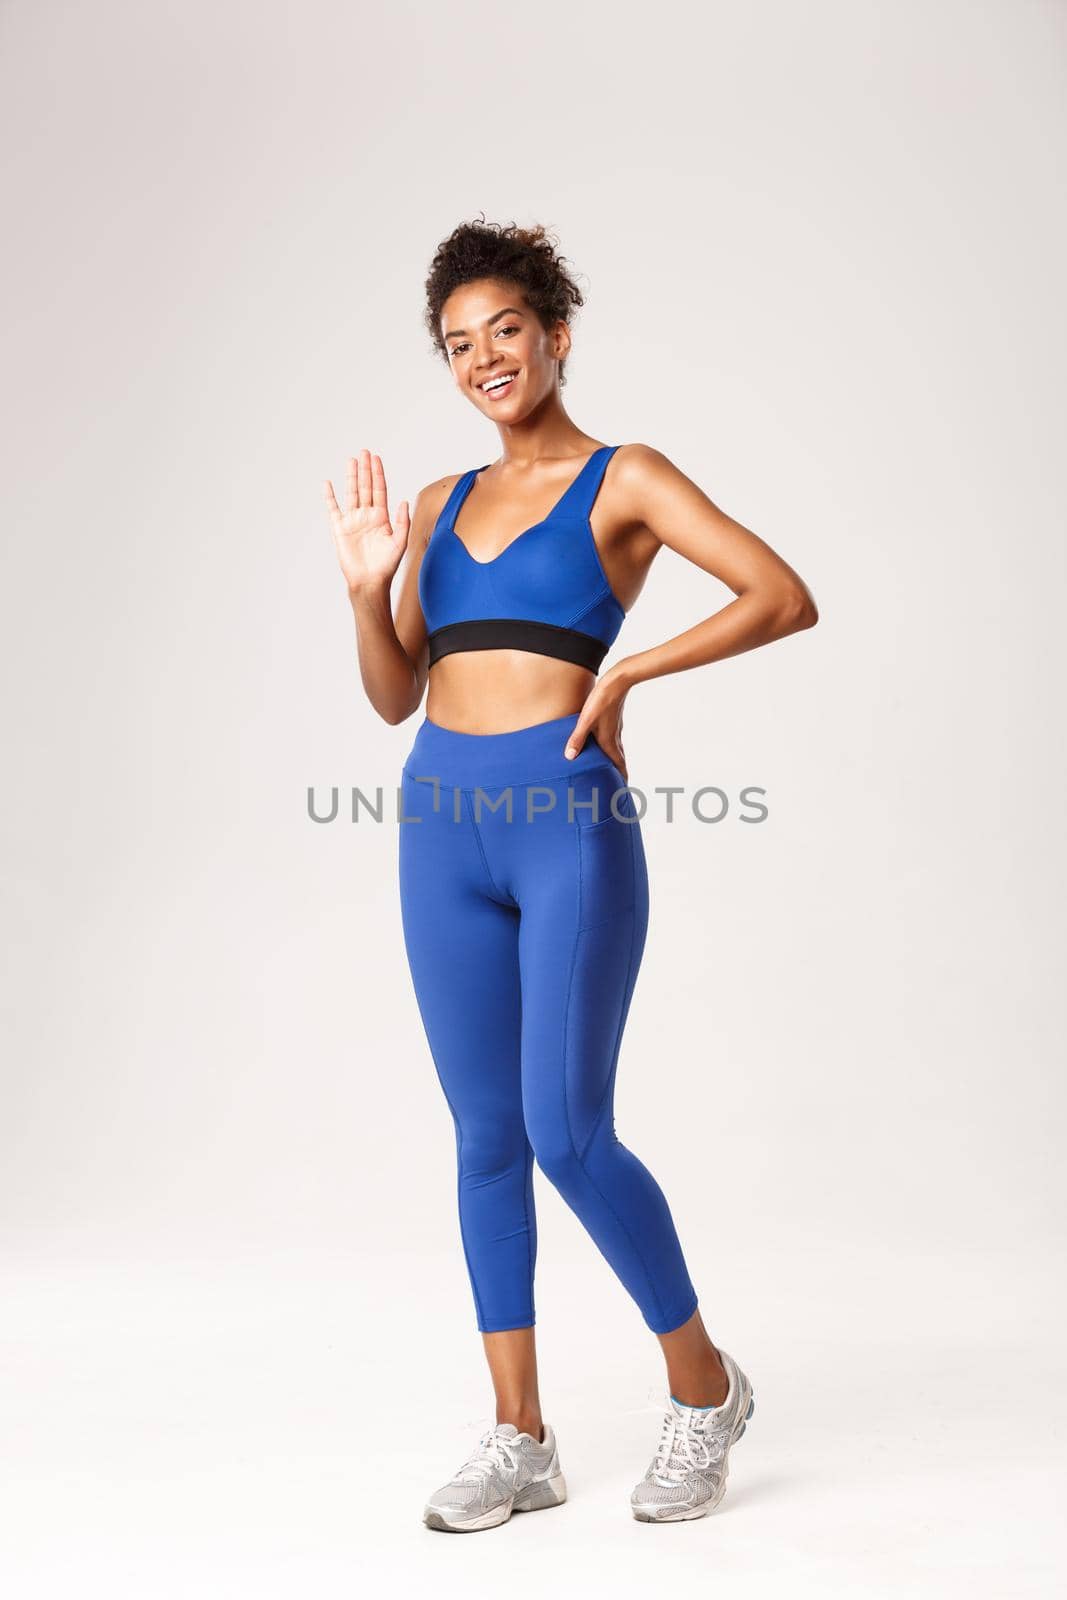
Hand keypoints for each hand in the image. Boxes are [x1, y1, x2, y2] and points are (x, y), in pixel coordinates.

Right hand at [324, 449, 409, 593]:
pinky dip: (330, 496)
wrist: (369, 581)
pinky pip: (333, 509)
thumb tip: (403, 501)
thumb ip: (402, 522)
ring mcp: (353, 520)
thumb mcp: (400, 543)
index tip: (376, 458)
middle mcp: (367, 515)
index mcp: (382, 517)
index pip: (379, 490)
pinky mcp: (340, 529)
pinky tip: (328, 483)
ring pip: (351, 493)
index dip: (378, 474)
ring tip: (351, 460)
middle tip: (364, 452)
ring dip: (351, 477)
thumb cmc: (386, 566)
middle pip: (365, 487)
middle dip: (365, 469)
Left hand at [564, 667, 631, 781]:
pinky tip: (604, 743)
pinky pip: (614, 739)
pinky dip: (612, 748)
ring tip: (610, 768)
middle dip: (619, 772)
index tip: (623, 790)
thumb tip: (569, 757)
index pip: (618, 765)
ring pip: (617, 749)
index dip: (621, 778)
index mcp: (609, 741)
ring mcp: (616, 728)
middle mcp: (614, 737)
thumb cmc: (601, 700)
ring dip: (615, 760)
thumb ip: (577, 738)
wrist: (618, 681)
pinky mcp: (614, 719)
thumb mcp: (586, 720)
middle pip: (619, 760)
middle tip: (617, 783)